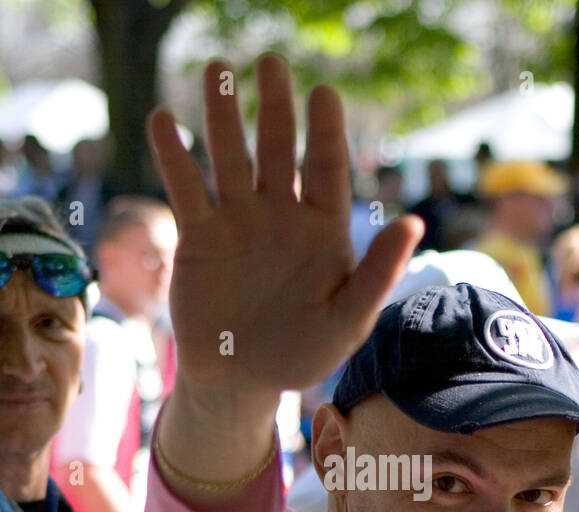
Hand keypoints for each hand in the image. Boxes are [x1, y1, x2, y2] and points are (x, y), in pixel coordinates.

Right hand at [147, 55, 421, 396]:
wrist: (241, 382)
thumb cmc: (302, 355)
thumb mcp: (348, 322)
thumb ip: (377, 273)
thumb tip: (414, 223)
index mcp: (323, 229)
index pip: (327, 168)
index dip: (325, 131)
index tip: (323, 93)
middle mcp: (281, 215)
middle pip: (278, 149)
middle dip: (274, 107)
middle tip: (269, 63)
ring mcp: (237, 222)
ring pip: (230, 158)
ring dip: (222, 115)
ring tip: (216, 68)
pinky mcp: (198, 237)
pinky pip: (186, 188)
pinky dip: (174, 155)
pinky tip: (163, 118)